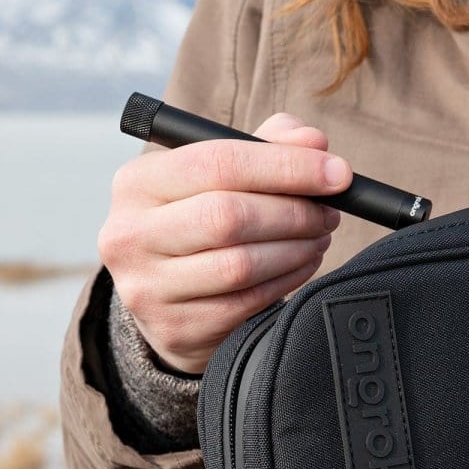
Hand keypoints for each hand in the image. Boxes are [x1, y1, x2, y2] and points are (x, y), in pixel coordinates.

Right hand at [97, 114, 351, 373]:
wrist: (168, 298)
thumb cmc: (203, 221)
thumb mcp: (223, 175)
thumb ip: (268, 146)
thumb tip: (313, 141)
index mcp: (138, 182)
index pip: (218, 162)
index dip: (288, 166)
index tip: (338, 174)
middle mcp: (130, 233)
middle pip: (230, 216)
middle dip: (296, 213)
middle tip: (330, 212)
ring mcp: (149, 286)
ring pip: (242, 264)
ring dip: (298, 248)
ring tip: (319, 236)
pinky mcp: (177, 327)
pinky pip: (249, 301)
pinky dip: (289, 279)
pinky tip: (304, 263)